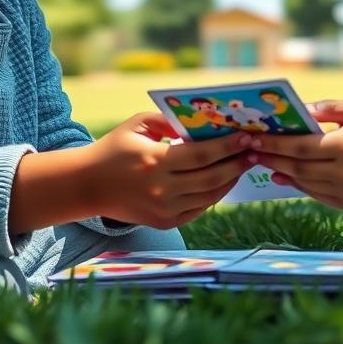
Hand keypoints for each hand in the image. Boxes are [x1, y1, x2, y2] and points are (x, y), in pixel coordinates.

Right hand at [83, 113, 258, 227]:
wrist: (88, 186)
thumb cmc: (114, 149)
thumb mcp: (137, 125)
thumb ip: (167, 121)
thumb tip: (198, 124)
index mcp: (155, 162)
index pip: (200, 155)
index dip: (227, 147)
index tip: (246, 137)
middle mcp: (162, 190)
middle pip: (210, 178)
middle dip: (237, 164)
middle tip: (254, 150)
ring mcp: (164, 209)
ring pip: (209, 196)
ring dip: (230, 180)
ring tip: (244, 164)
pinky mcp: (165, 222)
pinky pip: (199, 209)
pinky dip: (214, 195)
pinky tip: (224, 180)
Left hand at [253, 99, 342, 210]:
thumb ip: (327, 108)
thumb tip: (297, 110)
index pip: (301, 148)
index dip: (275, 144)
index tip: (254, 137)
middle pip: (298, 168)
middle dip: (271, 158)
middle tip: (249, 149)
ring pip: (304, 183)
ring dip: (281, 171)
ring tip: (261, 160)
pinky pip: (316, 194)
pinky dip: (298, 183)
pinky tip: (283, 173)